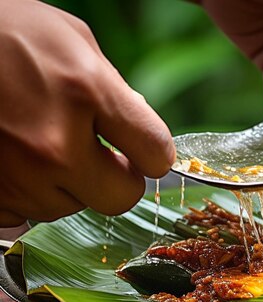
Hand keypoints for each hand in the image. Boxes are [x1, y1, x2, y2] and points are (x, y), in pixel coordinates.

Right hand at [0, 0, 174, 227]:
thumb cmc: (4, 33)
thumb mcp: (72, 41)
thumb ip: (114, 88)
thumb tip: (138, 127)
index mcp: (86, 94)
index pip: (156, 154)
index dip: (154, 153)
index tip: (145, 151)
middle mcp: (53, 145)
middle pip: (121, 198)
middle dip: (119, 179)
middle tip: (101, 156)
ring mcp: (17, 177)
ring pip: (71, 207)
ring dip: (68, 184)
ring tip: (43, 145)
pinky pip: (26, 214)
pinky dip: (28, 192)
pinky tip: (16, 160)